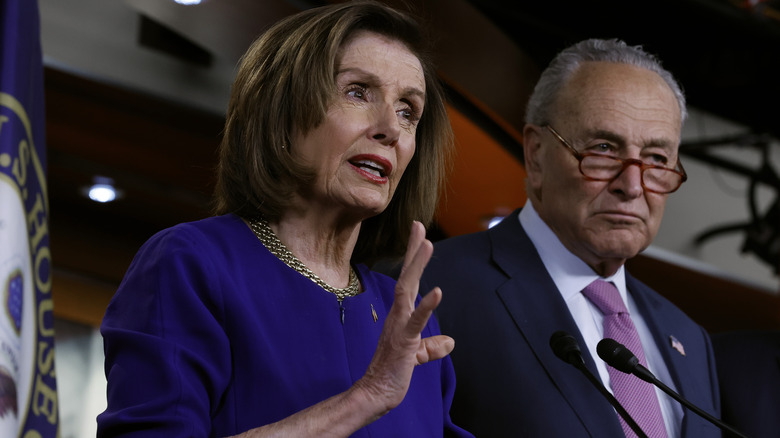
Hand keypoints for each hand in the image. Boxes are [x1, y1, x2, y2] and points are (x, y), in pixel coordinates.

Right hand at [355, 221, 453, 414]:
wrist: (376, 393)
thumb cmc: (393, 372)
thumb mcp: (417, 356)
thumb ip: (432, 347)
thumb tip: (450, 342)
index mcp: (402, 315)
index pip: (409, 280)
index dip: (414, 257)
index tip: (418, 232)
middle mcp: (398, 314)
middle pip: (406, 276)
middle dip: (412, 251)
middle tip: (417, 225)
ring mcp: (399, 325)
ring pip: (407, 290)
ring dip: (417, 266)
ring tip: (426, 244)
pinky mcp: (404, 340)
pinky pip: (415, 320)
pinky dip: (426, 306)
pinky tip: (437, 291)